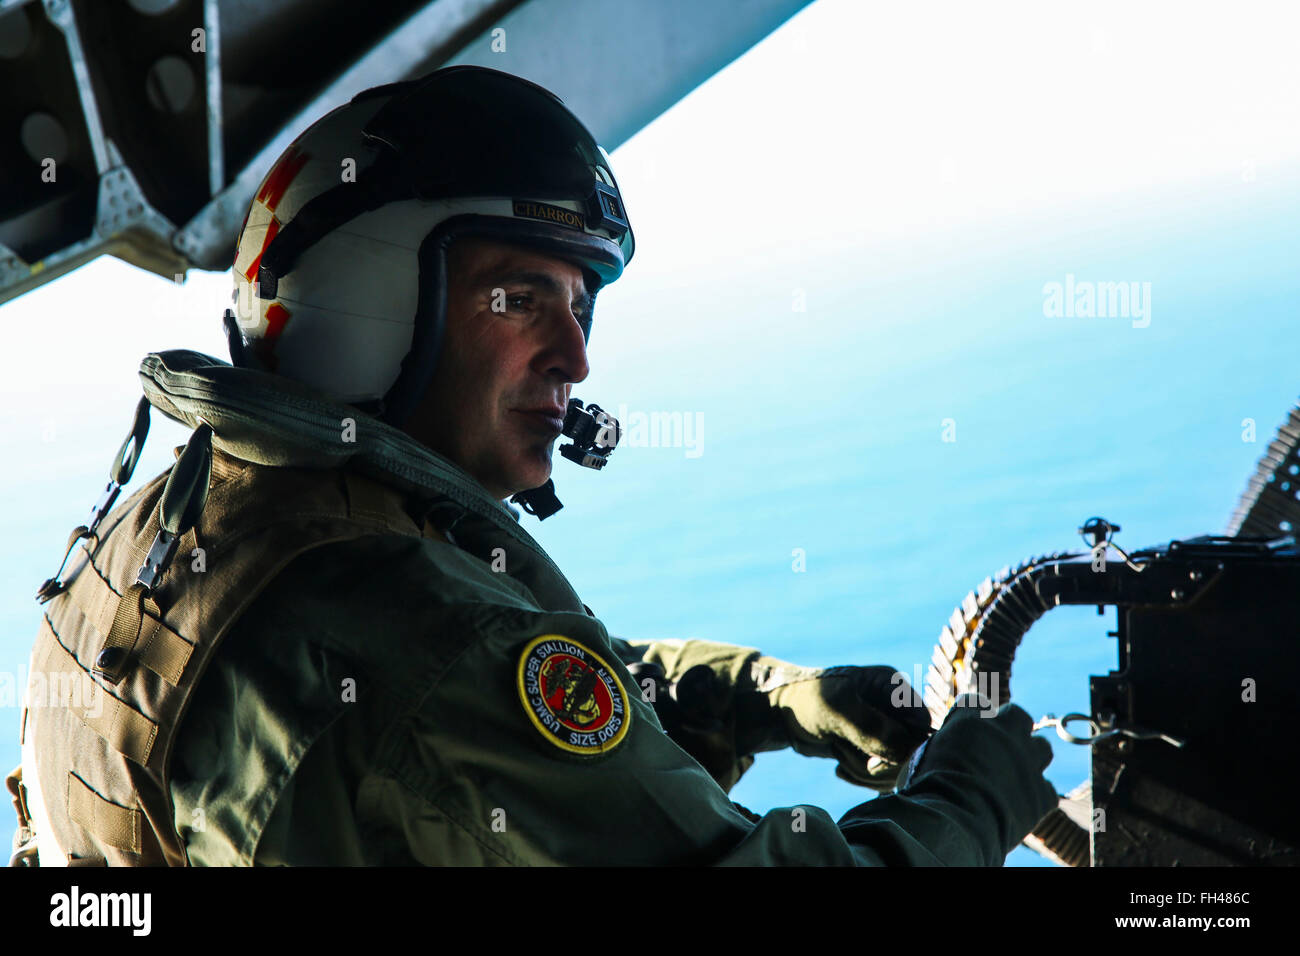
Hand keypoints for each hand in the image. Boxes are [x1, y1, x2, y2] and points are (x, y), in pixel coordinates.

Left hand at [760, 663, 933, 790]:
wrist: (781, 714)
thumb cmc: (808, 700)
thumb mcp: (837, 709)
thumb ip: (872, 728)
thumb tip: (907, 750)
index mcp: (892, 687)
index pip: (923, 724)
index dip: (907, 748)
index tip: (876, 759)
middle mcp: (894, 708)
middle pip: (913, 751)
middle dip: (883, 763)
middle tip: (851, 757)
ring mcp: (885, 730)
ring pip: (898, 767)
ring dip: (868, 772)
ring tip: (840, 756)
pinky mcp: (873, 750)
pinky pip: (882, 776)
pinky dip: (862, 777)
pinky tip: (839, 767)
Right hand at [898, 693, 1058, 856]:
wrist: (957, 823)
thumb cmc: (928, 792)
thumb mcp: (922, 761)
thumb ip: (940, 749)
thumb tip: (942, 754)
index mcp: (970, 721)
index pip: (976, 702)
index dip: (972, 715)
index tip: (966, 730)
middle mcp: (1003, 734)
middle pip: (1018, 715)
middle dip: (1010, 728)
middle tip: (997, 747)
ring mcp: (1027, 762)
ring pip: (1042, 747)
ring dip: (1031, 757)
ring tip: (1015, 773)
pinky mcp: (1042, 793)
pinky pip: (1047, 789)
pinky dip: (1036, 795)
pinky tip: (1021, 805)